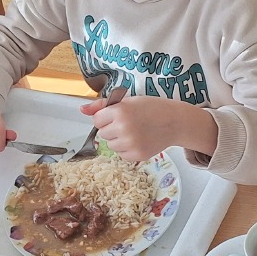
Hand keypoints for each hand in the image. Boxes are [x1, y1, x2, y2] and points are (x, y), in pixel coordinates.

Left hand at [79, 95, 213, 161]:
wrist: (175, 121)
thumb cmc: (152, 108)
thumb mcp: (127, 101)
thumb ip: (102, 106)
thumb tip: (81, 109)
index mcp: (120, 112)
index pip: (97, 120)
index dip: (106, 117)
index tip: (118, 115)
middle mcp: (123, 128)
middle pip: (103, 133)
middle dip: (112, 128)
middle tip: (129, 122)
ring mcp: (130, 144)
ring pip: (111, 145)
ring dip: (118, 140)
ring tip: (135, 131)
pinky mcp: (137, 155)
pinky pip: (121, 154)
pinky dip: (127, 149)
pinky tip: (139, 140)